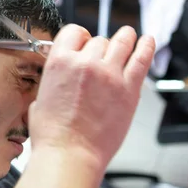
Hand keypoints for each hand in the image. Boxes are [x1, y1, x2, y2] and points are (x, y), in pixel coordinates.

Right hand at [29, 24, 154, 176]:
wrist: (70, 155)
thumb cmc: (54, 136)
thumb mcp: (39, 101)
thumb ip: (52, 84)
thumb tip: (57, 83)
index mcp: (60, 62)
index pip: (73, 32)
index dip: (80, 37)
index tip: (84, 42)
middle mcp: (85, 63)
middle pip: (98, 40)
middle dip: (100, 47)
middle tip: (102, 57)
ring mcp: (109, 74)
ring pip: (121, 42)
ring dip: (125, 38)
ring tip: (128, 36)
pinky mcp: (129, 89)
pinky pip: (141, 59)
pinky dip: (146, 47)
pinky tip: (148, 42)